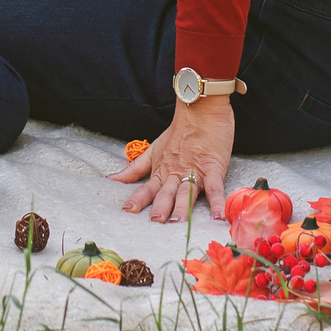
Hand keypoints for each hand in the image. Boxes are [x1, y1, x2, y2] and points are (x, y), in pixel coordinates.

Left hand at [111, 97, 235, 222]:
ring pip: (187, 192)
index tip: (127, 211)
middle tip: (155, 222)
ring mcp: (194, 171)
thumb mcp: (154, 149)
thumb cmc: (179, 129)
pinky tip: (219, 217)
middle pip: (166, 193)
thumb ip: (135, 168)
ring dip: (183, 207)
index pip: (146, 188)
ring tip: (179, 223)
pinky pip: (215, 188)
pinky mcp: (213, 168)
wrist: (200, 107)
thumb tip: (112, 180)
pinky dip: (217, 202)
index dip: (137, 199)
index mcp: (162, 170)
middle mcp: (176, 173)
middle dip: (161, 207)